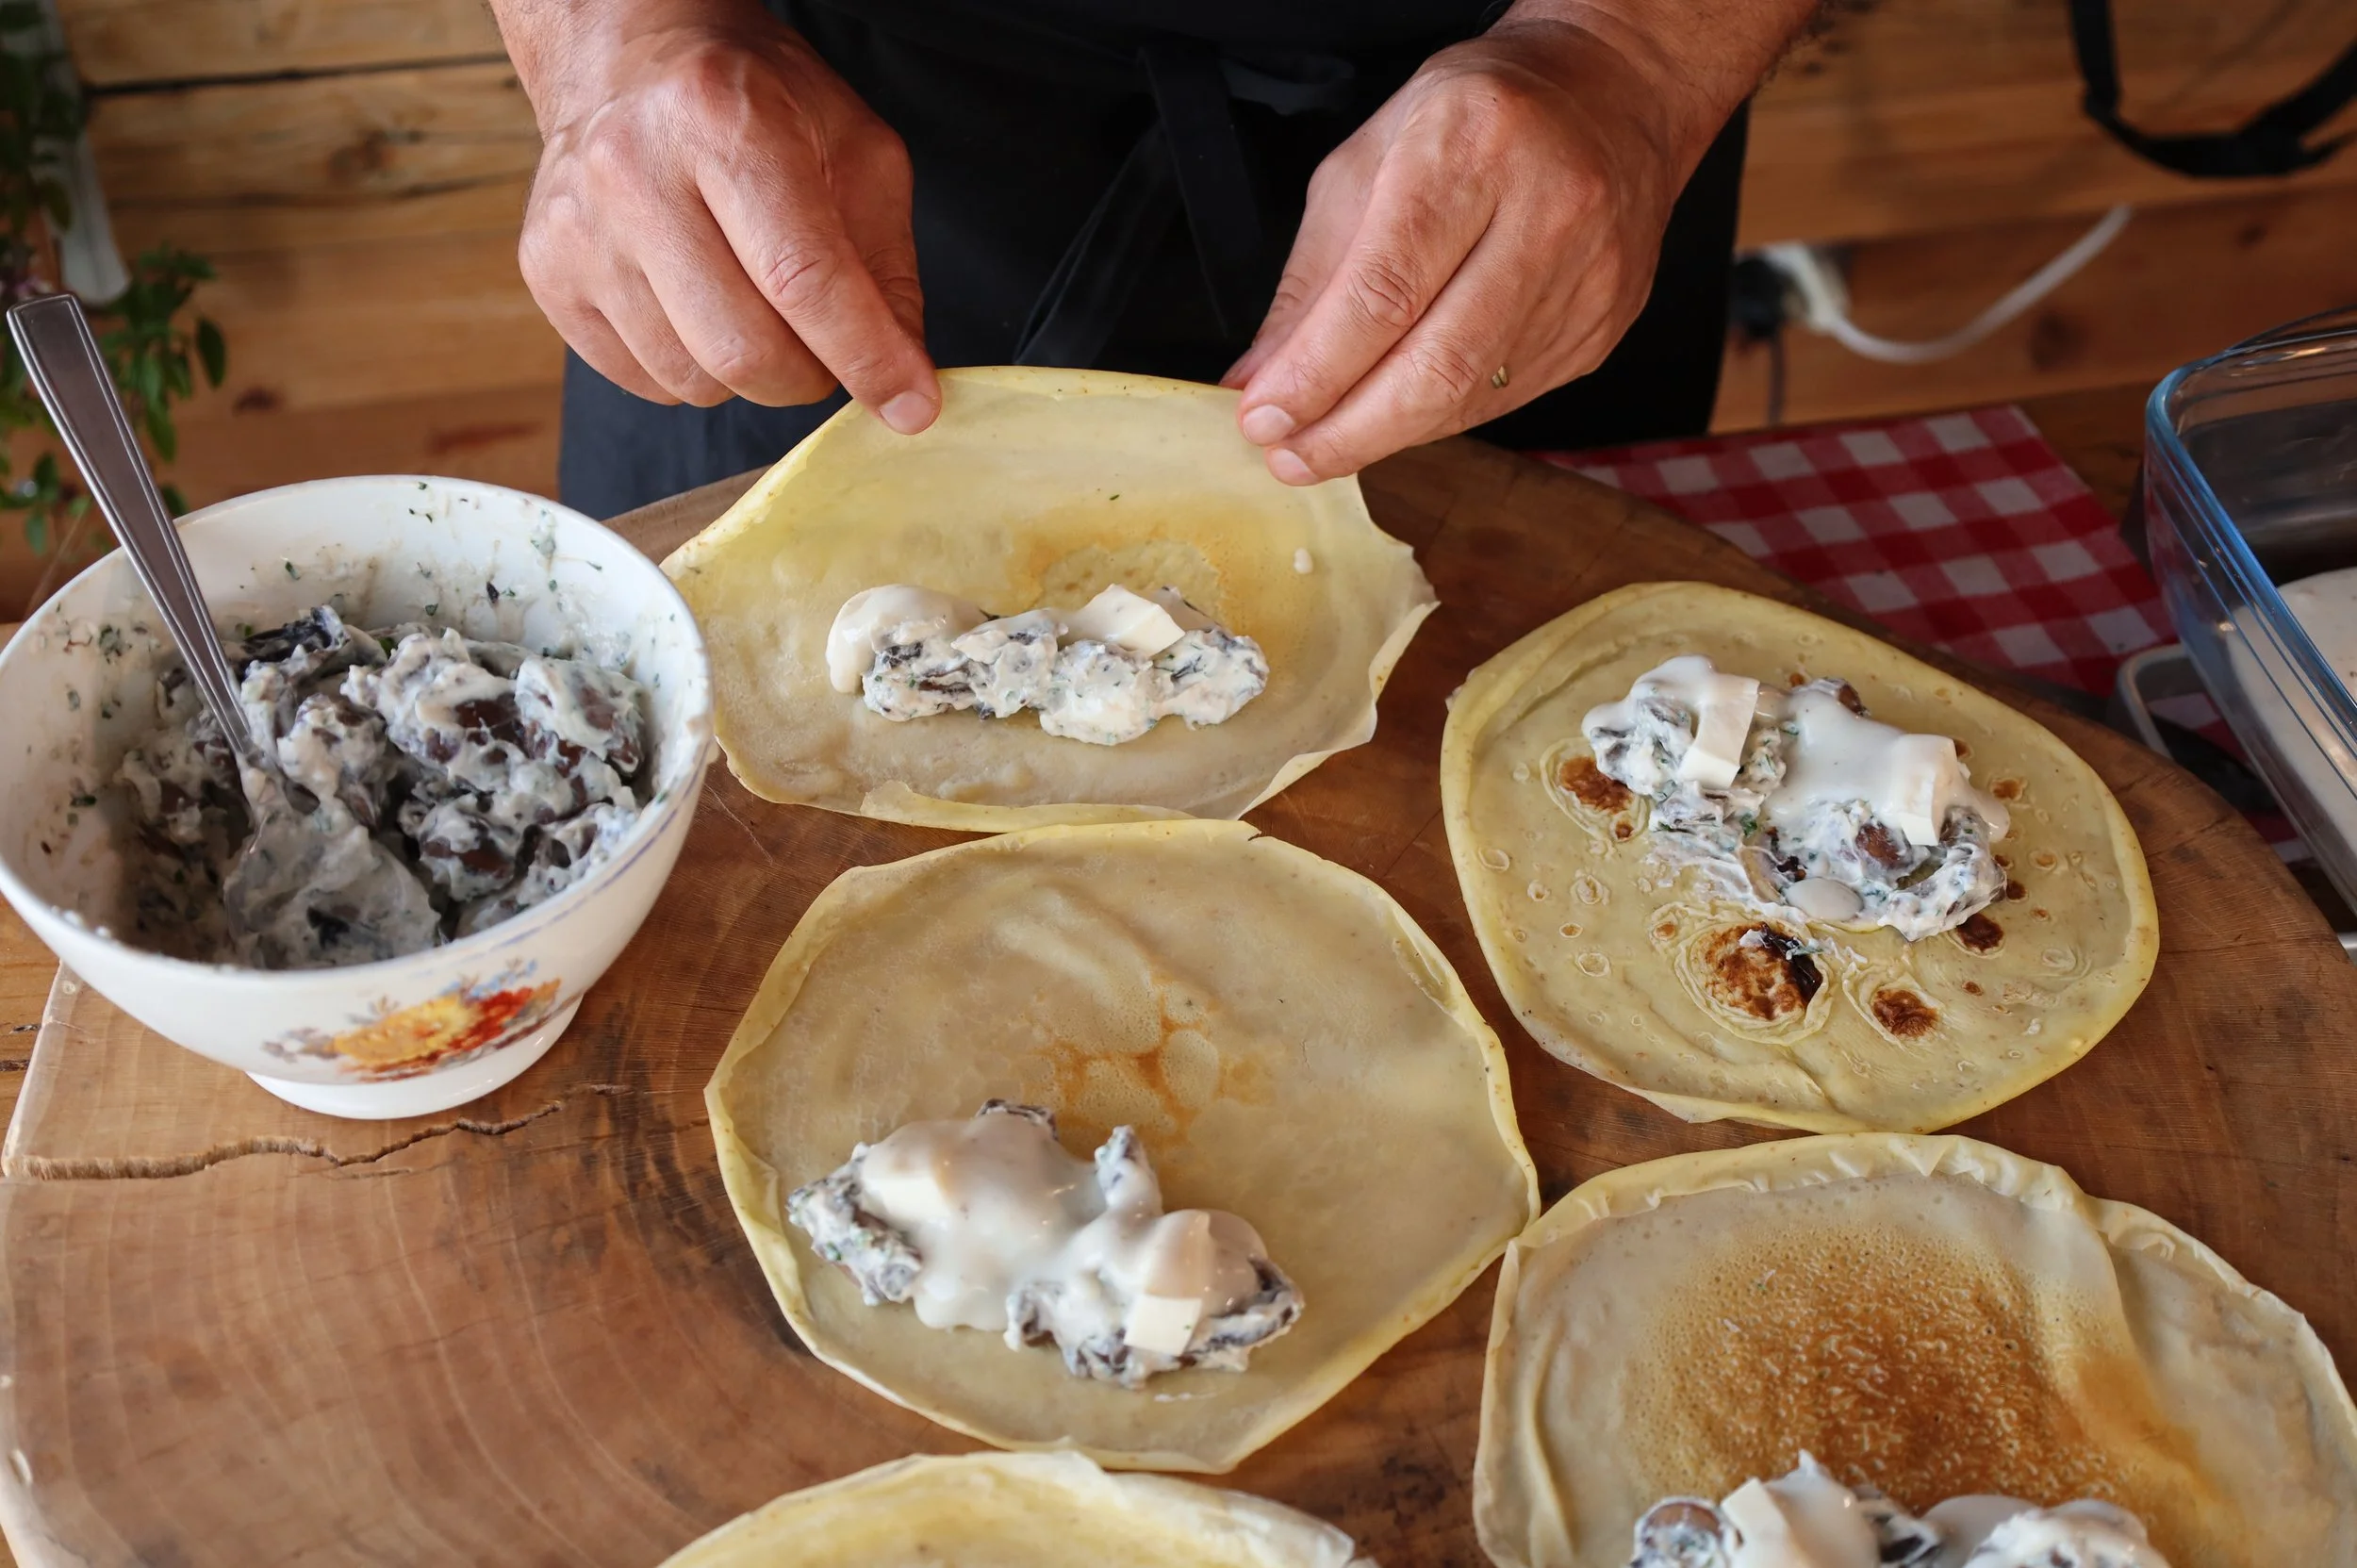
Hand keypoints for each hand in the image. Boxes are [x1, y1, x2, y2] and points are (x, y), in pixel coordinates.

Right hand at [502, 0, 937, 427]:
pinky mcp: (546, 270)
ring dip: (748, 375)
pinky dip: (691, 369)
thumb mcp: (852, 148)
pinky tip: (697, 308)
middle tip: (824, 350)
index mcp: (722, 122)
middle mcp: (633, 171)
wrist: (631, 57)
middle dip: (807, 377)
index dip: (866, 358)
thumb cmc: (752, 101)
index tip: (910, 406)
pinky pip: (643, 381)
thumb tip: (899, 379)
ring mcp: (578, 227)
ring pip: (692, 378)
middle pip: (743, 349)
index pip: (803, 278)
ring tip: (756, 311)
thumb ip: (886, 265)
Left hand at [1223, 13, 1745, 482]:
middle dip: (1349, 430)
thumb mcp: (1368, 158)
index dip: (1318, 372)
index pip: (1384, 292)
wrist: (1615, 94)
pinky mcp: (1603, 323)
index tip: (1263, 418)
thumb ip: (1313, 275)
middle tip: (1289, 457)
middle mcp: (1545, 209)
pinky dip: (1437, 418)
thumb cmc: (1476, 115)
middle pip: (1436, 364)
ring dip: (1387, 435)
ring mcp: (1587, 275)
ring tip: (1326, 444)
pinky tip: (1397, 415)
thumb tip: (1262, 378)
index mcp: (1471, 144)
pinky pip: (1506, 397)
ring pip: (1471, 394)